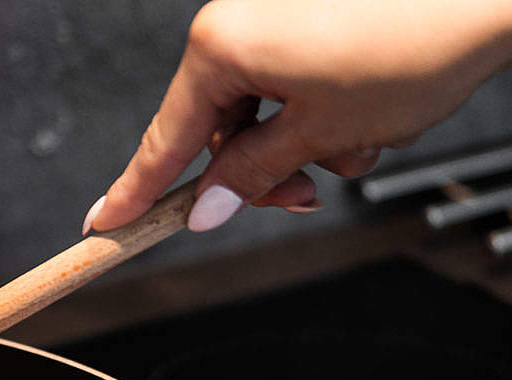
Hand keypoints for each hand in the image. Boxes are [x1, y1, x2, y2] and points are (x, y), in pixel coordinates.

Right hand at [82, 0, 511, 234]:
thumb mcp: (317, 135)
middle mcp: (239, 23)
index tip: (101, 226)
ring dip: (309, 148)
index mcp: (220, 44)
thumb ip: (250, 176)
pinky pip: (297, 90)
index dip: (134, 192)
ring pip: (266, 118)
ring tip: (363, 144)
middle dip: (262, 172)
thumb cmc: (410, 48)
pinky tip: (375, 116)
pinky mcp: (315, 21)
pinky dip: (330, 117)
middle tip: (304, 197)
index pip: (162, 138)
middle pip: (219, 132)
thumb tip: (204, 208)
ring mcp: (278, 18)